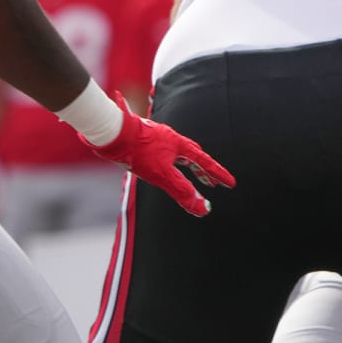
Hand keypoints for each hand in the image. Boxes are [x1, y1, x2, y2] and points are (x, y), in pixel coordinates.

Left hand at [82, 90, 234, 216]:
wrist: (110, 133)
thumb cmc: (137, 151)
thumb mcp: (163, 175)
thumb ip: (183, 192)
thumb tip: (203, 209)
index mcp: (178, 144)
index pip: (204, 161)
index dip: (218, 174)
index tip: (230, 183)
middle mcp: (170, 139)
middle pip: (193, 156)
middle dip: (203, 171)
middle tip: (212, 183)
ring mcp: (156, 139)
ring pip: (177, 155)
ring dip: (187, 168)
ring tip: (192, 178)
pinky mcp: (143, 142)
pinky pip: (164, 155)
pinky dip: (171, 165)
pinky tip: (163, 169)